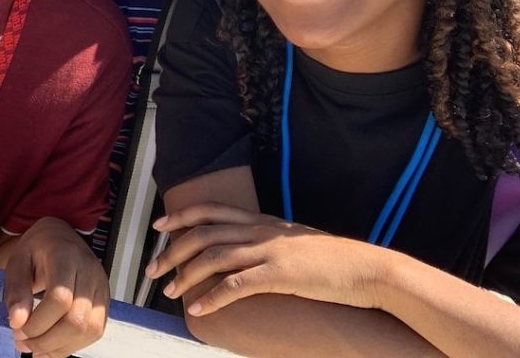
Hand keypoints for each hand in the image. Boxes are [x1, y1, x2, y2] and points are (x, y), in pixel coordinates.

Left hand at [0, 217, 108, 357]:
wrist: (60, 237)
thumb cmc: (37, 249)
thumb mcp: (17, 261)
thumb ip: (16, 290)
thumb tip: (17, 322)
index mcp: (65, 255)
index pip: (59, 298)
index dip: (37, 322)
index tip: (17, 330)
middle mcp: (89, 271)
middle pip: (76, 319)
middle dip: (46, 340)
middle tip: (23, 343)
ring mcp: (101, 286)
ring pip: (89, 329)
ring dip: (60, 347)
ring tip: (35, 349)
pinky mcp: (104, 301)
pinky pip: (95, 331)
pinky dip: (72, 345)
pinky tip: (52, 347)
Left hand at [146, 202, 384, 316]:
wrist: (368, 269)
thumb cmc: (333, 260)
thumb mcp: (294, 242)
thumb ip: (268, 241)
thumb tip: (246, 252)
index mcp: (263, 220)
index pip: (212, 210)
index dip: (182, 216)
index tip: (158, 226)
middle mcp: (261, 230)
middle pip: (204, 234)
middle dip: (172, 251)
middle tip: (152, 268)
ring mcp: (270, 251)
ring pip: (214, 257)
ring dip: (186, 275)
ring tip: (169, 291)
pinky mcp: (280, 275)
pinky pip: (236, 286)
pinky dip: (213, 298)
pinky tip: (198, 309)